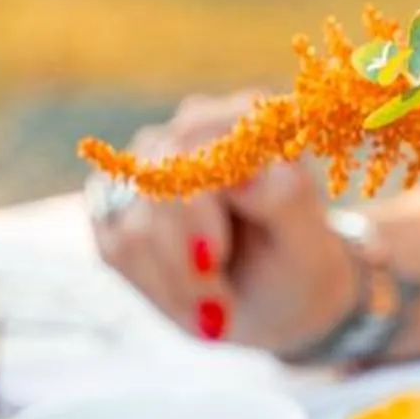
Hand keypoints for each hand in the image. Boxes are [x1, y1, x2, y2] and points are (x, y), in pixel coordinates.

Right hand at [92, 92, 359, 352]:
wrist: (280, 299)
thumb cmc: (300, 265)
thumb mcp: (308, 241)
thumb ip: (286, 200)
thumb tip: (240, 177)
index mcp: (243, 119)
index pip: (186, 142)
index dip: (190, 208)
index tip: (215, 258)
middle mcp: (190, 130)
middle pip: (151, 185)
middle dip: (181, 257)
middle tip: (220, 299)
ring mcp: (150, 167)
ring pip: (128, 224)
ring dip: (172, 279)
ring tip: (213, 299)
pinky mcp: (122, 206)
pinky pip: (111, 245)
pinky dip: (149, 283)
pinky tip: (184, 293)